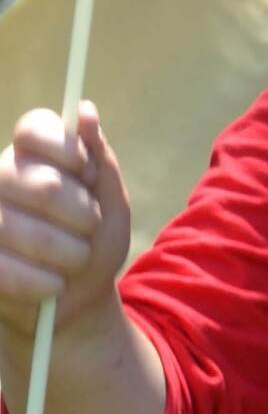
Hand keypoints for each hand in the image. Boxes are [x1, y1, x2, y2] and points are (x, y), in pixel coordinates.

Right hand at [0, 105, 130, 342]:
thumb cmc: (92, 244)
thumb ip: (100, 161)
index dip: (68, 152)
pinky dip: (41, 282)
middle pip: (41, 184)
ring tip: (76, 260)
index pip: (35, 128)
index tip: (88, 174)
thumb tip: (86, 111)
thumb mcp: (110, 204)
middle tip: (88, 228)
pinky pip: (2, 267)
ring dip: (66, 252)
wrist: (77, 302)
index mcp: (30, 155)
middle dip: (81, 214)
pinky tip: (55, 285)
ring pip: (16, 226)